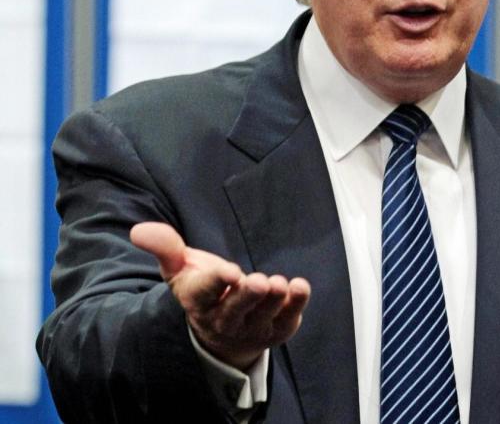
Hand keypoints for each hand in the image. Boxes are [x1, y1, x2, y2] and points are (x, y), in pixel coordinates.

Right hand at [130, 222, 310, 369]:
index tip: (229, 271)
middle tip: (258, 281)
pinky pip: (287, 320)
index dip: (216, 282)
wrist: (222, 331)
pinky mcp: (276, 330)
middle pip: (235, 310)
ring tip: (278, 283)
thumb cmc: (203, 289)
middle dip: (247, 296)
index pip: (204, 294)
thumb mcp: (181, 268)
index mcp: (198, 301)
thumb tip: (139, 230)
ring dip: (273, 300)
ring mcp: (252, 328)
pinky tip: (300, 287)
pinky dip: (296, 305)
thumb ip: (166, 248)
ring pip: (263, 316)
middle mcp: (224, 320)